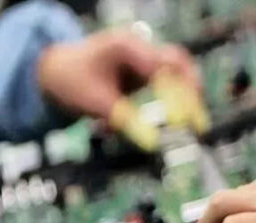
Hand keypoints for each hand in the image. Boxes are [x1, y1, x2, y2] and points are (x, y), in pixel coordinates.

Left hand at [38, 31, 199, 122]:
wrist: (56, 69)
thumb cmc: (71, 83)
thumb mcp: (96, 105)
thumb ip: (126, 121)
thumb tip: (153, 144)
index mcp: (125, 47)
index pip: (162, 68)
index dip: (179, 94)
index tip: (185, 121)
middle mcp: (139, 46)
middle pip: (178, 62)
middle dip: (192, 91)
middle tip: (199, 122)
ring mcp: (143, 54)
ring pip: (178, 68)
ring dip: (188, 93)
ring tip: (196, 122)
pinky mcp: (145, 66)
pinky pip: (170, 78)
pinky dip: (178, 95)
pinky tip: (184, 115)